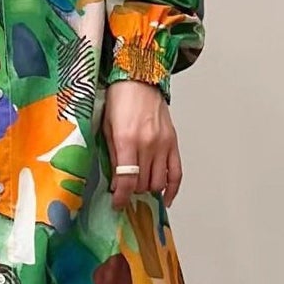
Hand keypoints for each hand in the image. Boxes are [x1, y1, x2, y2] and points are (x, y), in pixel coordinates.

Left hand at [101, 80, 182, 209]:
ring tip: (138, 186)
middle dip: (131, 191)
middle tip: (124, 189)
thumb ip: (113, 156)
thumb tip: (116, 182)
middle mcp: (148, 144)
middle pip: (142, 184)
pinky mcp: (173, 142)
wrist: (140, 79)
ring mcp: (163, 144)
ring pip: (158, 182)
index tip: (117, 204)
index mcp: (127, 140)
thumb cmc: (119, 100)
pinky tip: (166, 197)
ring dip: (147, 189)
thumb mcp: (107, 128)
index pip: (126, 180)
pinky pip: (177, 173)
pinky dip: (172, 189)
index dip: (121, 197)